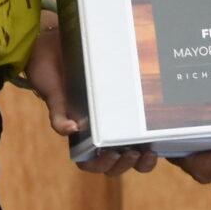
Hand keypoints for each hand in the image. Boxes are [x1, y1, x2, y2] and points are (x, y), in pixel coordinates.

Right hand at [21, 24, 156, 176]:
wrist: (57, 44)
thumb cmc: (52, 74)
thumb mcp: (54, 95)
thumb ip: (58, 114)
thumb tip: (69, 130)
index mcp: (80, 135)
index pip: (92, 162)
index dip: (103, 165)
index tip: (112, 155)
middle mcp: (100, 131)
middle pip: (116, 162)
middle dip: (126, 165)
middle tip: (132, 153)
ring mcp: (116, 121)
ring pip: (133, 151)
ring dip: (142, 159)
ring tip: (149, 151)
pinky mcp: (130, 105)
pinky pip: (142, 126)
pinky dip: (151, 135)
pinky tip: (158, 132)